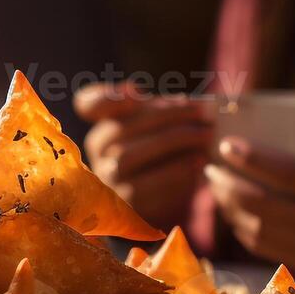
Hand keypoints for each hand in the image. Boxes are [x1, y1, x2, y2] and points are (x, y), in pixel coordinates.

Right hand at [74, 83, 214, 228]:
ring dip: (172, 142)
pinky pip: (144, 185)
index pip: (89, 103)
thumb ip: (165, 110)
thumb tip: (183, 101)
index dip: (107, 97)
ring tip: (205, 135)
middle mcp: (99, 149)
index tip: (135, 91)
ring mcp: (108, 176)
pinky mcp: (124, 202)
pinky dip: (174, 171)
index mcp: (106, 122)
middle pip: (122, 128)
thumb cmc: (166, 154)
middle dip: (167, 116)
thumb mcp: (164, 128)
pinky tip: (199, 161)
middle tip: (202, 113)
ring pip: (128, 155)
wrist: (167, 200)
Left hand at [204, 136, 294, 277]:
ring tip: (217, 187)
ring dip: (229, 208)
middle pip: (265, 205)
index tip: (226, 144)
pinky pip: (267, 250)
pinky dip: (243, 229)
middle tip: (213, 166)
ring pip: (260, 230)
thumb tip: (289, 102)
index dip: (252, 158)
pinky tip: (231, 213)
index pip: (290, 173)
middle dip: (229, 185)